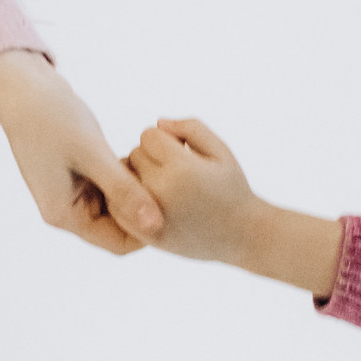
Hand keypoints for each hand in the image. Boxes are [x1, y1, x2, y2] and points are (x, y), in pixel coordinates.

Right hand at [0, 49, 162, 254]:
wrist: (24, 85)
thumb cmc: (52, 117)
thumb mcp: (92, 153)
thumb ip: (124, 190)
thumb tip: (156, 226)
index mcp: (64, 215)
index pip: (117, 243)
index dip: (147, 230)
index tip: (174, 205)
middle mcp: (67, 210)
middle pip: (119, 226)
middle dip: (143, 207)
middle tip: (170, 182)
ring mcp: (72, 192)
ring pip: (118, 205)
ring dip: (137, 189)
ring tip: (157, 166)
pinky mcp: (79, 174)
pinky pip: (112, 186)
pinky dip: (128, 175)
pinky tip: (141, 156)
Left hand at [129, 118, 344, 293]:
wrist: (242, 236)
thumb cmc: (232, 189)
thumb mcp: (221, 150)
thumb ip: (191, 128)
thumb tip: (158, 124)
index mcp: (182, 169)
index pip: (149, 136)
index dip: (165, 140)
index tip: (182, 152)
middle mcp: (162, 191)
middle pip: (134, 155)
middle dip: (151, 157)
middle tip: (174, 171)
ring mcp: (151, 215)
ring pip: (123, 180)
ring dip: (137, 178)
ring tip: (164, 186)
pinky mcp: (146, 234)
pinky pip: (118, 208)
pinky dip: (128, 201)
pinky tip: (151, 202)